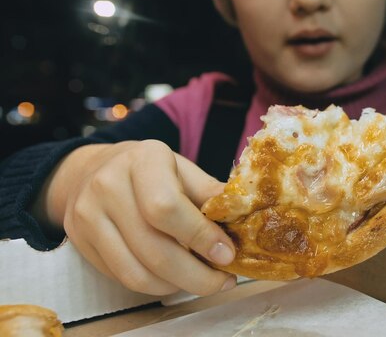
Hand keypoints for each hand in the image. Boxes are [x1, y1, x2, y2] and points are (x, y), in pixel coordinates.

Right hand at [41, 140, 236, 295]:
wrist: (91, 170)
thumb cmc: (149, 170)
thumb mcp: (182, 169)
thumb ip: (210, 193)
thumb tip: (243, 217)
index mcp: (142, 160)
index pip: (167, 208)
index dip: (200, 237)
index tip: (227, 254)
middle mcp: (108, 186)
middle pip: (154, 249)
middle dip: (196, 275)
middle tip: (223, 280)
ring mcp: (88, 216)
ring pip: (137, 273)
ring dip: (177, 286)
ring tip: (202, 281)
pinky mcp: (80, 242)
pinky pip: (123, 278)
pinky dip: (155, 285)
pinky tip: (175, 278)